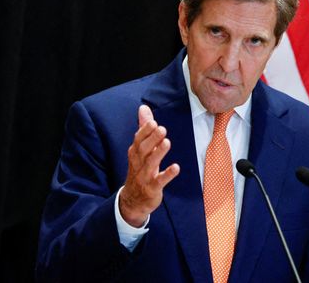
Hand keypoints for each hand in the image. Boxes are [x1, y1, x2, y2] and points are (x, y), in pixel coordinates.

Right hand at [119, 105, 180, 226]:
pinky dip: (167, 175)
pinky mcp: (152, 188)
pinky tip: (176, 167)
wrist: (133, 200)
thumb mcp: (140, 150)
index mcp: (135, 153)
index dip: (144, 131)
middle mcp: (138, 164)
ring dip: (159, 153)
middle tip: (162, 129)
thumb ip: (144, 128)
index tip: (153, 122)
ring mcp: (144, 177)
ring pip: (150, 164)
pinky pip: (159, 181)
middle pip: (143, 150)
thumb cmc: (139, 169)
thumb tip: (143, 107)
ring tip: (167, 142)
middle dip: (152, 139)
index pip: (138, 140)